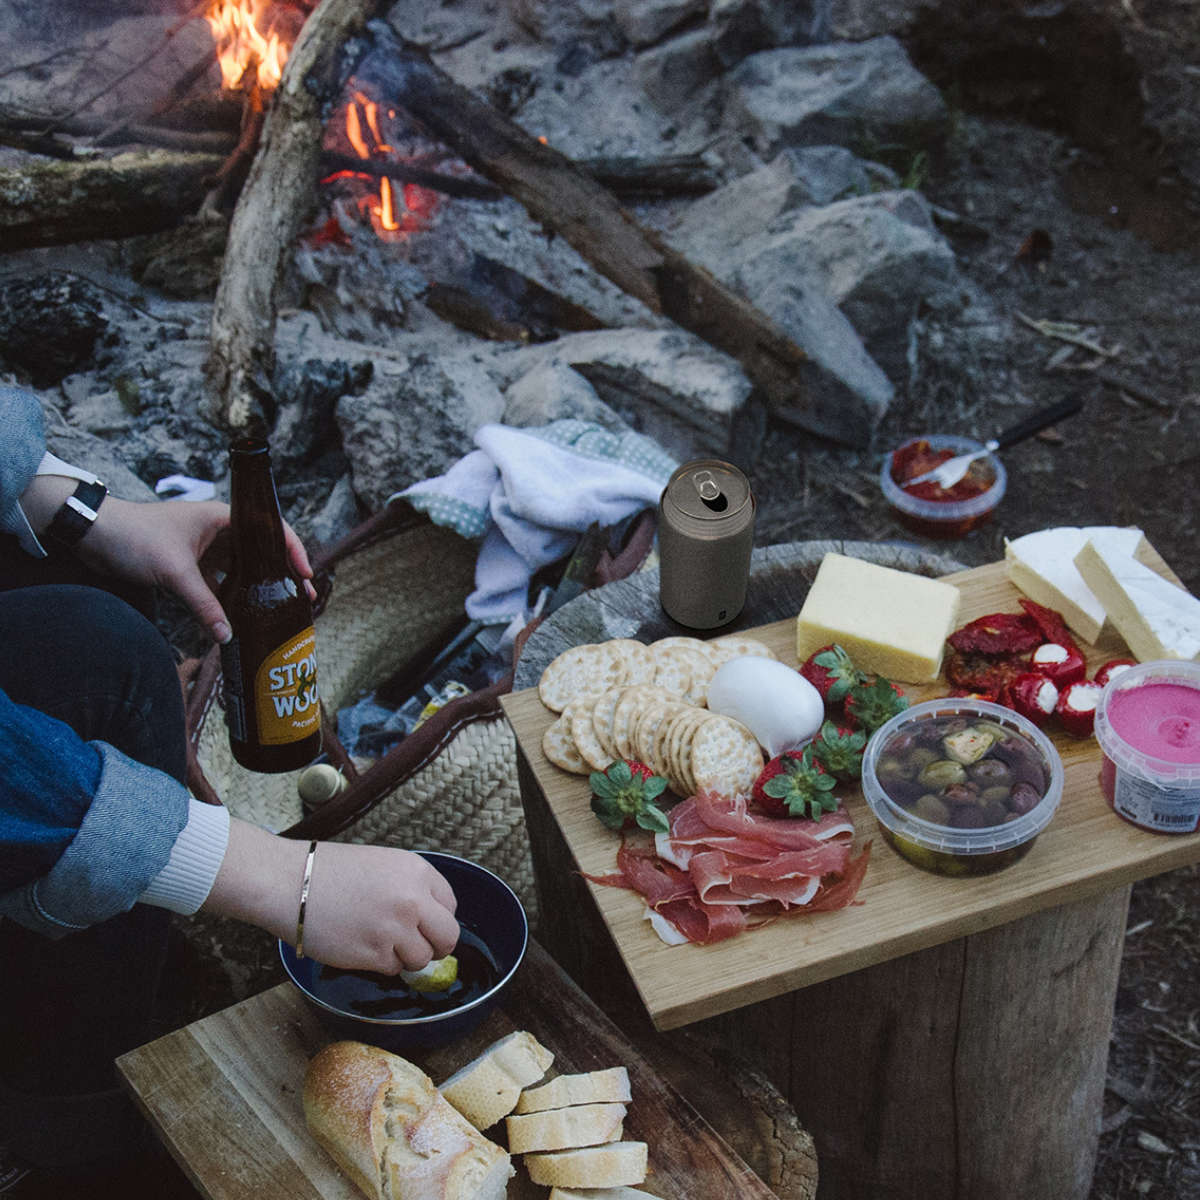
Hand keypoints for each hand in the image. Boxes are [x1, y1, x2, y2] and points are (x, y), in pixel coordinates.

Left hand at [78, 496, 313, 643]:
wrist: (91, 533)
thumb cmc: (133, 536)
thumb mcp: (174, 571)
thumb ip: (203, 604)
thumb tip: (227, 636)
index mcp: (223, 517)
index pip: (272, 529)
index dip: (294, 551)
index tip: (307, 576)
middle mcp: (220, 530)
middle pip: (263, 550)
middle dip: (284, 573)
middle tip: (302, 598)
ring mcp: (206, 547)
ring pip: (243, 567)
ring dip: (260, 585)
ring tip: (280, 607)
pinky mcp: (191, 563)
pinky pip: (221, 580)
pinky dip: (233, 594)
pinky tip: (243, 612)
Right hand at [296, 842, 460, 972]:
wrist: (289, 882)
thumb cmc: (330, 872)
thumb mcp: (383, 865)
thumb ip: (410, 887)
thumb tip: (430, 917)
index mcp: (417, 871)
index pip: (450, 905)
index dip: (437, 918)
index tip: (424, 924)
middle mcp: (413, 899)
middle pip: (448, 937)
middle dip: (435, 946)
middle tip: (418, 946)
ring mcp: (395, 928)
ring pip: (421, 959)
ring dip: (404, 956)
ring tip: (378, 941)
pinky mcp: (374, 953)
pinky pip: (393, 969)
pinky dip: (380, 963)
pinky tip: (360, 945)